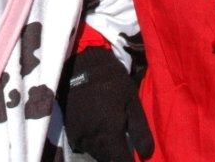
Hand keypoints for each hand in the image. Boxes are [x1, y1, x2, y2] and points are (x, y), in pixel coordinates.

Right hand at [58, 47, 153, 161]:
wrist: (82, 64)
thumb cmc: (112, 81)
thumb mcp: (132, 102)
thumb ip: (140, 131)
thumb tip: (146, 155)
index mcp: (109, 134)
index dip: (128, 161)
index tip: (133, 156)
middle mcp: (91, 139)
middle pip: (106, 159)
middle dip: (116, 155)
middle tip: (123, 143)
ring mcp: (77, 135)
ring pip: (94, 152)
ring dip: (103, 150)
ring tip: (111, 135)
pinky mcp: (68, 129)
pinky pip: (83, 144)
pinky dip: (91, 141)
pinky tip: (97, 127)